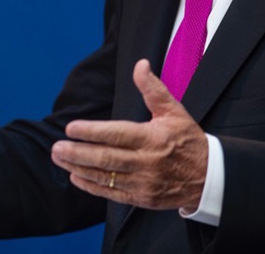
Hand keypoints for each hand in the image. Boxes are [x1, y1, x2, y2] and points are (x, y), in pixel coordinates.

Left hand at [51, 59, 207, 211]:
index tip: (71, 128)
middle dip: (78, 153)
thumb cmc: (188, 140)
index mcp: (152, 138)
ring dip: (79, 168)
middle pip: (106, 158)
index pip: (116, 134)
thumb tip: (140, 65)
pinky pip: (112, 193)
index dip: (92, 131)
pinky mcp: (142, 198)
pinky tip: (76, 177)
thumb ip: (153, 88)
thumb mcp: (174, 110)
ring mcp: (143, 183)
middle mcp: (146, 162)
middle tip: (56, 148)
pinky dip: (92, 186)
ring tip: (60, 159)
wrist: (208, 177)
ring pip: (106, 177)